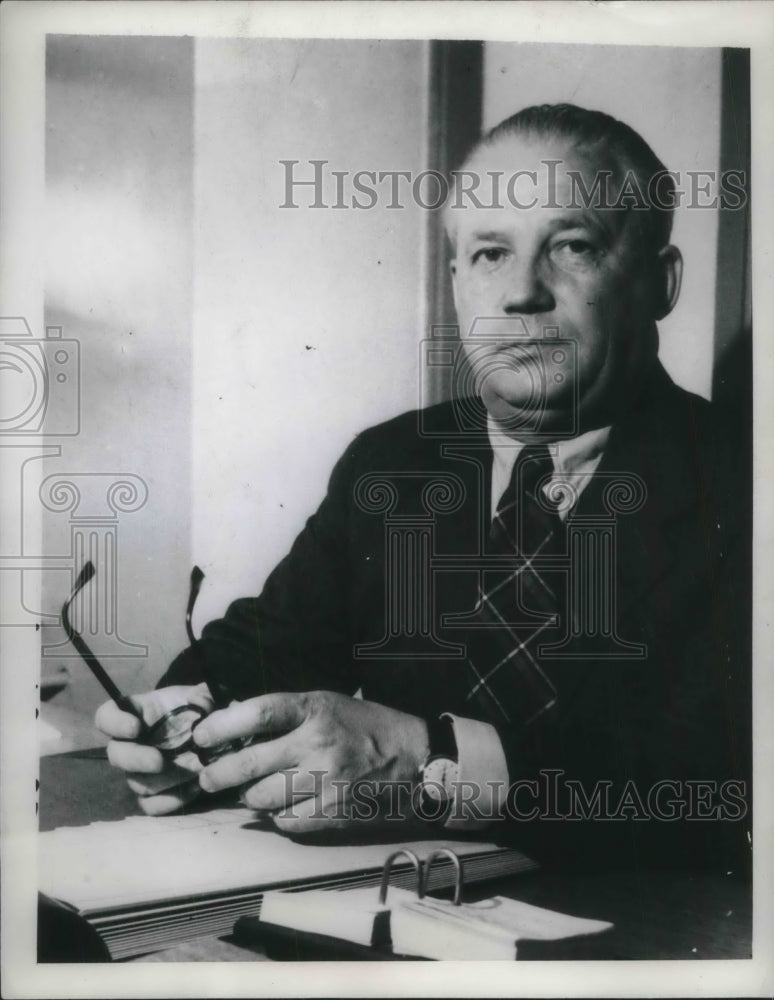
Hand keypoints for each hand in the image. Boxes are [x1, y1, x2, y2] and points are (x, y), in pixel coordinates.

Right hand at [94, 683, 214, 814]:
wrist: (212, 736)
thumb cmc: (199, 710)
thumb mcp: (204, 696)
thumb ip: (203, 695)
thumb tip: (201, 701)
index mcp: (136, 713)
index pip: (107, 717)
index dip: (114, 723)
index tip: (135, 728)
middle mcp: (132, 743)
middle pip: (116, 755)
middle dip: (136, 760)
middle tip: (159, 762)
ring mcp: (140, 771)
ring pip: (137, 782)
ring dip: (163, 780)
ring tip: (193, 771)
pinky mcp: (154, 793)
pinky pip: (150, 805)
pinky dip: (170, 801)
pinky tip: (194, 789)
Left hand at [193, 691, 429, 833]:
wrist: (415, 758)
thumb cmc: (364, 726)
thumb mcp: (327, 704)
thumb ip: (285, 713)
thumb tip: (231, 720)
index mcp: (315, 708)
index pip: (258, 713)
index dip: (221, 726)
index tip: (202, 737)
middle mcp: (319, 743)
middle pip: (250, 764)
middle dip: (219, 774)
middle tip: (207, 778)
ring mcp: (327, 780)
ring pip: (263, 798)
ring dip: (251, 797)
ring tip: (253, 791)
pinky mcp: (334, 812)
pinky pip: (286, 822)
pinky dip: (278, 816)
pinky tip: (285, 805)